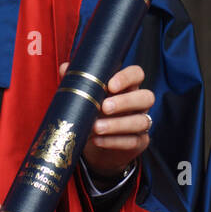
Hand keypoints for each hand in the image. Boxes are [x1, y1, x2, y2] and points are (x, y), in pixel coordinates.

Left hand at [63, 61, 153, 178]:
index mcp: (128, 86)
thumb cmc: (93, 113)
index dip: (127, 78)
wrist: (96, 143)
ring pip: (142, 121)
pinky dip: (114, 141)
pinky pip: (133, 142)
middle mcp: (139, 103)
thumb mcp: (85, 97)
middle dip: (126, 102)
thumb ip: (78, 82)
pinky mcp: (139, 142)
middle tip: (104, 107)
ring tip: (96, 127)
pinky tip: (98, 140)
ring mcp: (141, 122)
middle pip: (146, 97)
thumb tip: (65, 68)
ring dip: (118, 124)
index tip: (110, 85)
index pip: (137, 74)